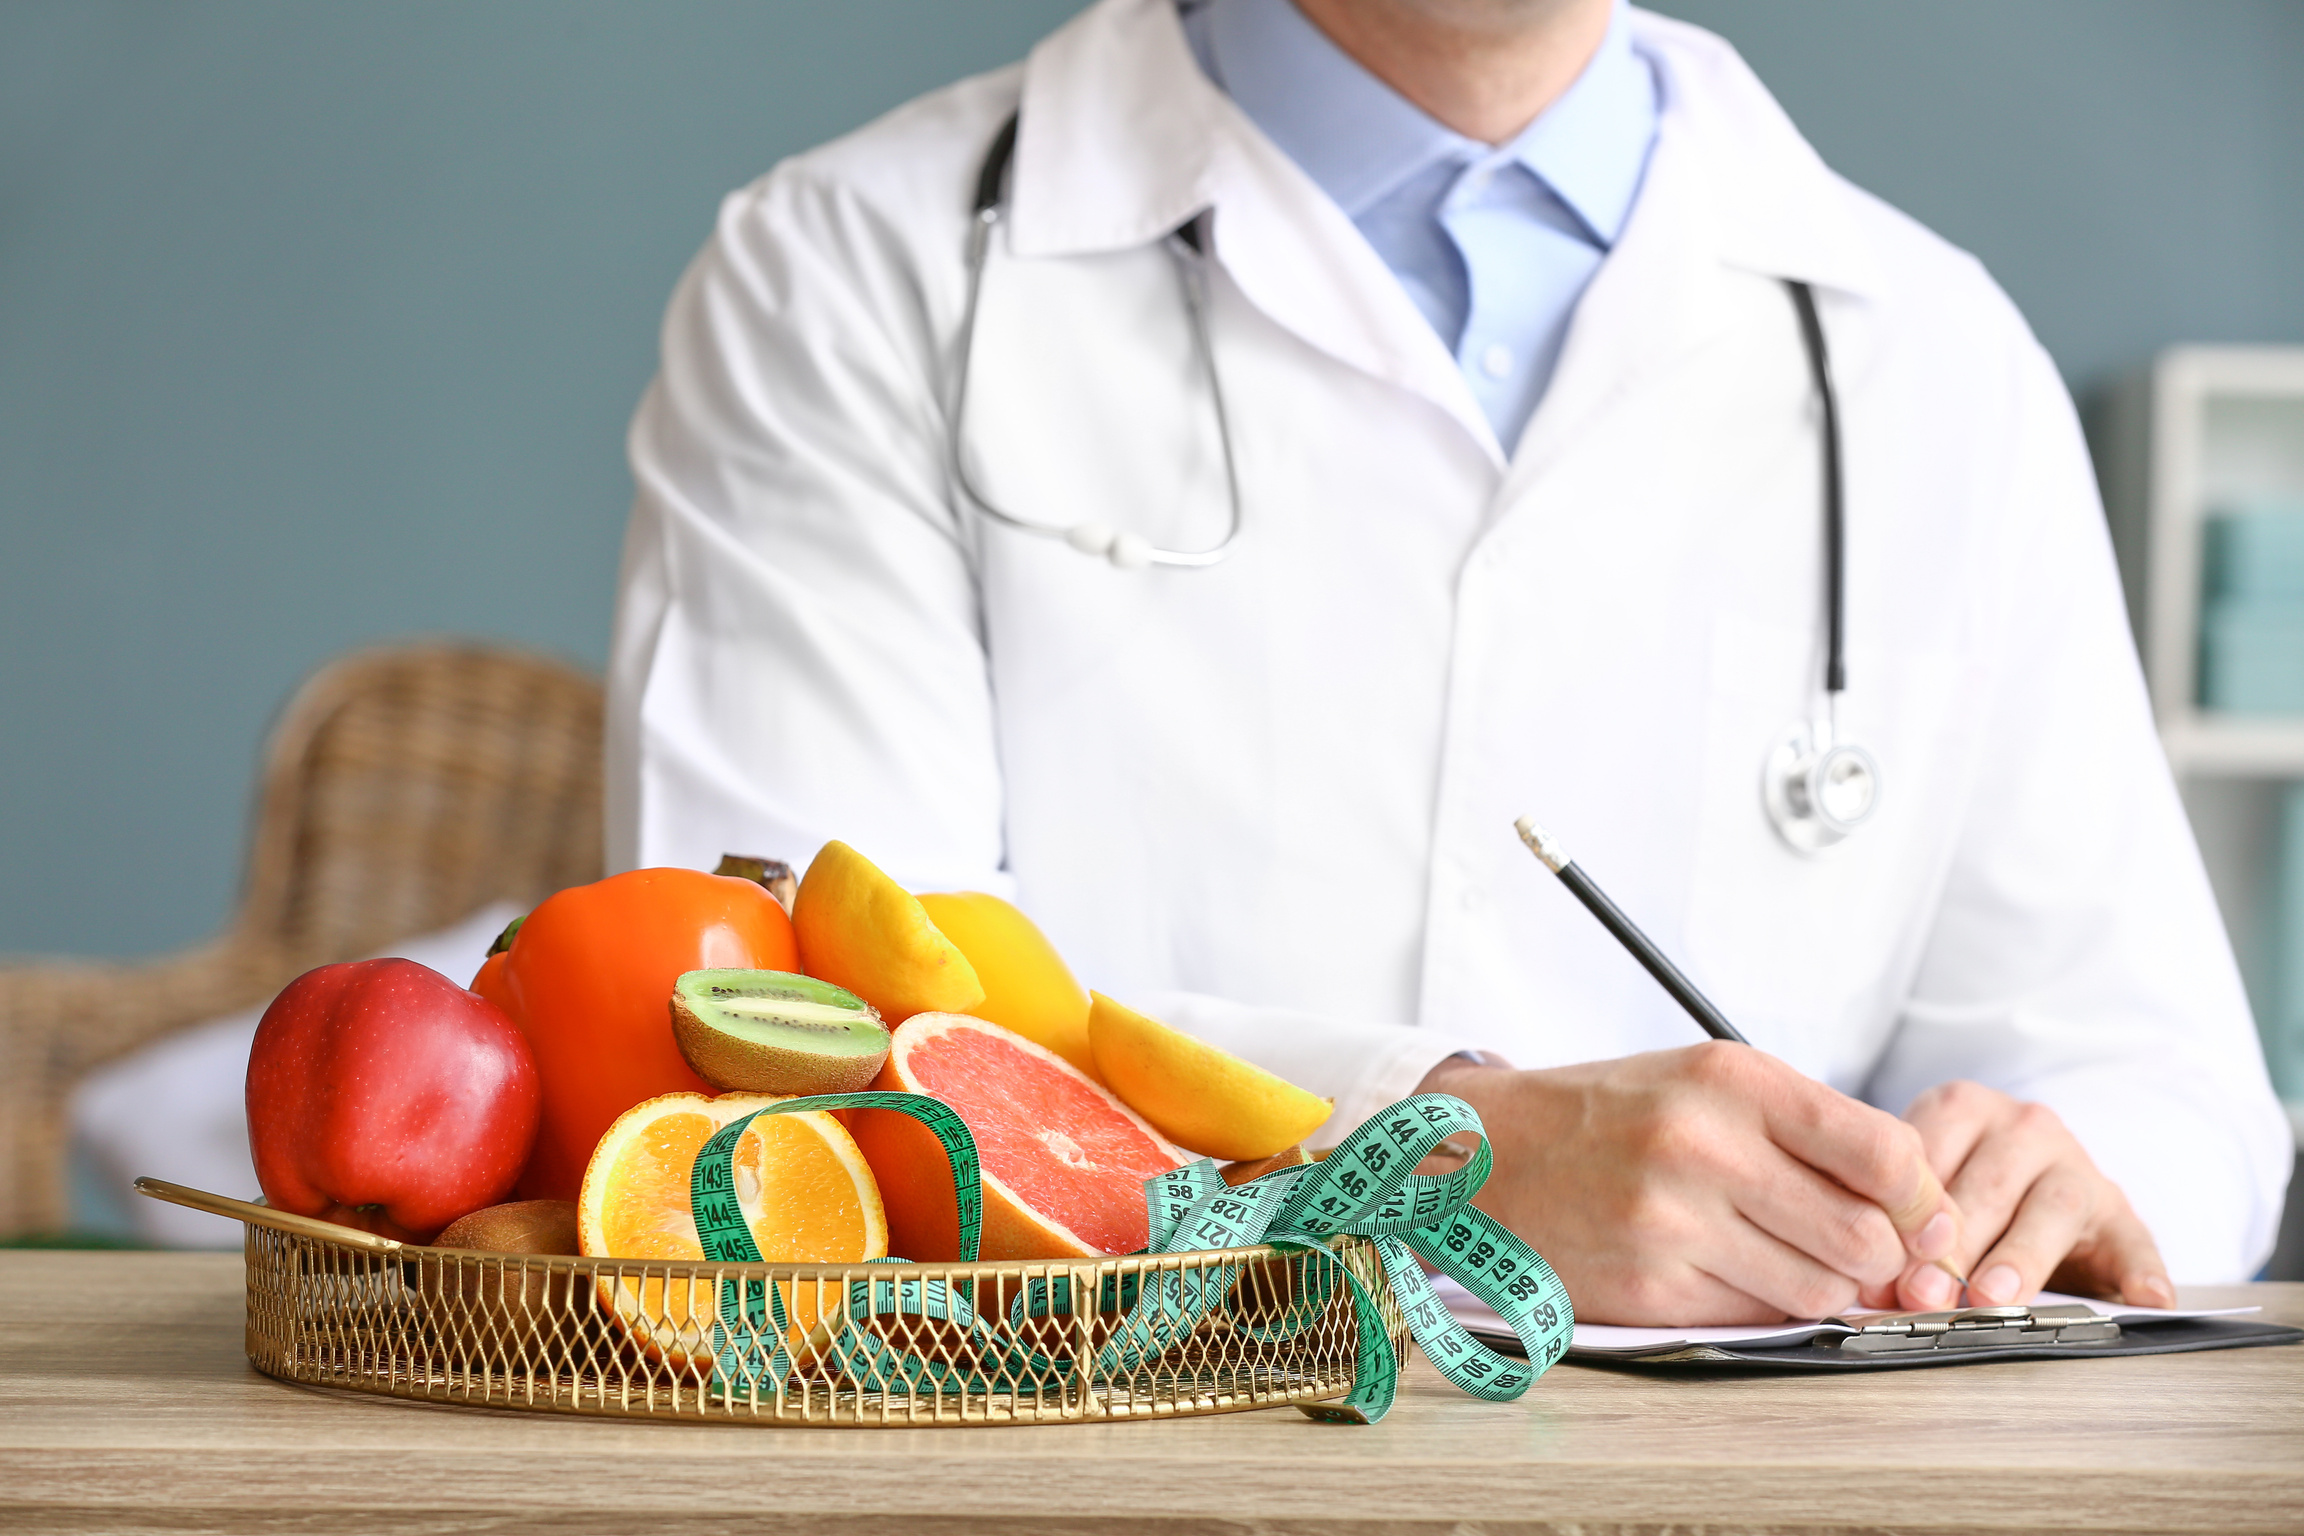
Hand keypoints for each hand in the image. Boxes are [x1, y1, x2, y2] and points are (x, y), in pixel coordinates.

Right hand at [1418, 1044, 1962, 1324]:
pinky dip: (1761, 1304)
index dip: (1923, 1200)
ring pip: (1819, 1290)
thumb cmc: (1612, 1116)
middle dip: (1880, 1257)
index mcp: (1730, 1079)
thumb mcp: (1707, 1082)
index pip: (1887, 1153)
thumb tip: (1921, 1216)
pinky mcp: (1649, 1287)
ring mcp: (1671, 1222)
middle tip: (1858, 1251)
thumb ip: (1813, 1132)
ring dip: (1822, 1286)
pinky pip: (1756, 1317)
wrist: (1487, 1153)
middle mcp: (1702, 1145)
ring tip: (1781, 1255)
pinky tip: (1728, 1271)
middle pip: (1865, 1237)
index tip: (1921, 1217)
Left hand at [1894, 1081, 2171, 1310]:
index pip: (1930, 1151)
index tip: (1881, 1261)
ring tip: (1994, 1298)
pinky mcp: (2123, 1214)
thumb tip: (1868, 1285)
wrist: (2036, 1185)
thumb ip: (1897, 1222)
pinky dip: (2140, 1270)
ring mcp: (2078, 1167)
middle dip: (1953, 1244)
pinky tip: (2141, 1298)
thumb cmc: (1962, 1189)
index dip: (1903, 1211)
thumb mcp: (1925, 1188)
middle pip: (1989, 1183)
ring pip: (2054, 1207)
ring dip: (2021, 1258)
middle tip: (1925, 1292)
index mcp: (1964, 1109)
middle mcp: (2024, 1128)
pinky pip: (2136, 1241)